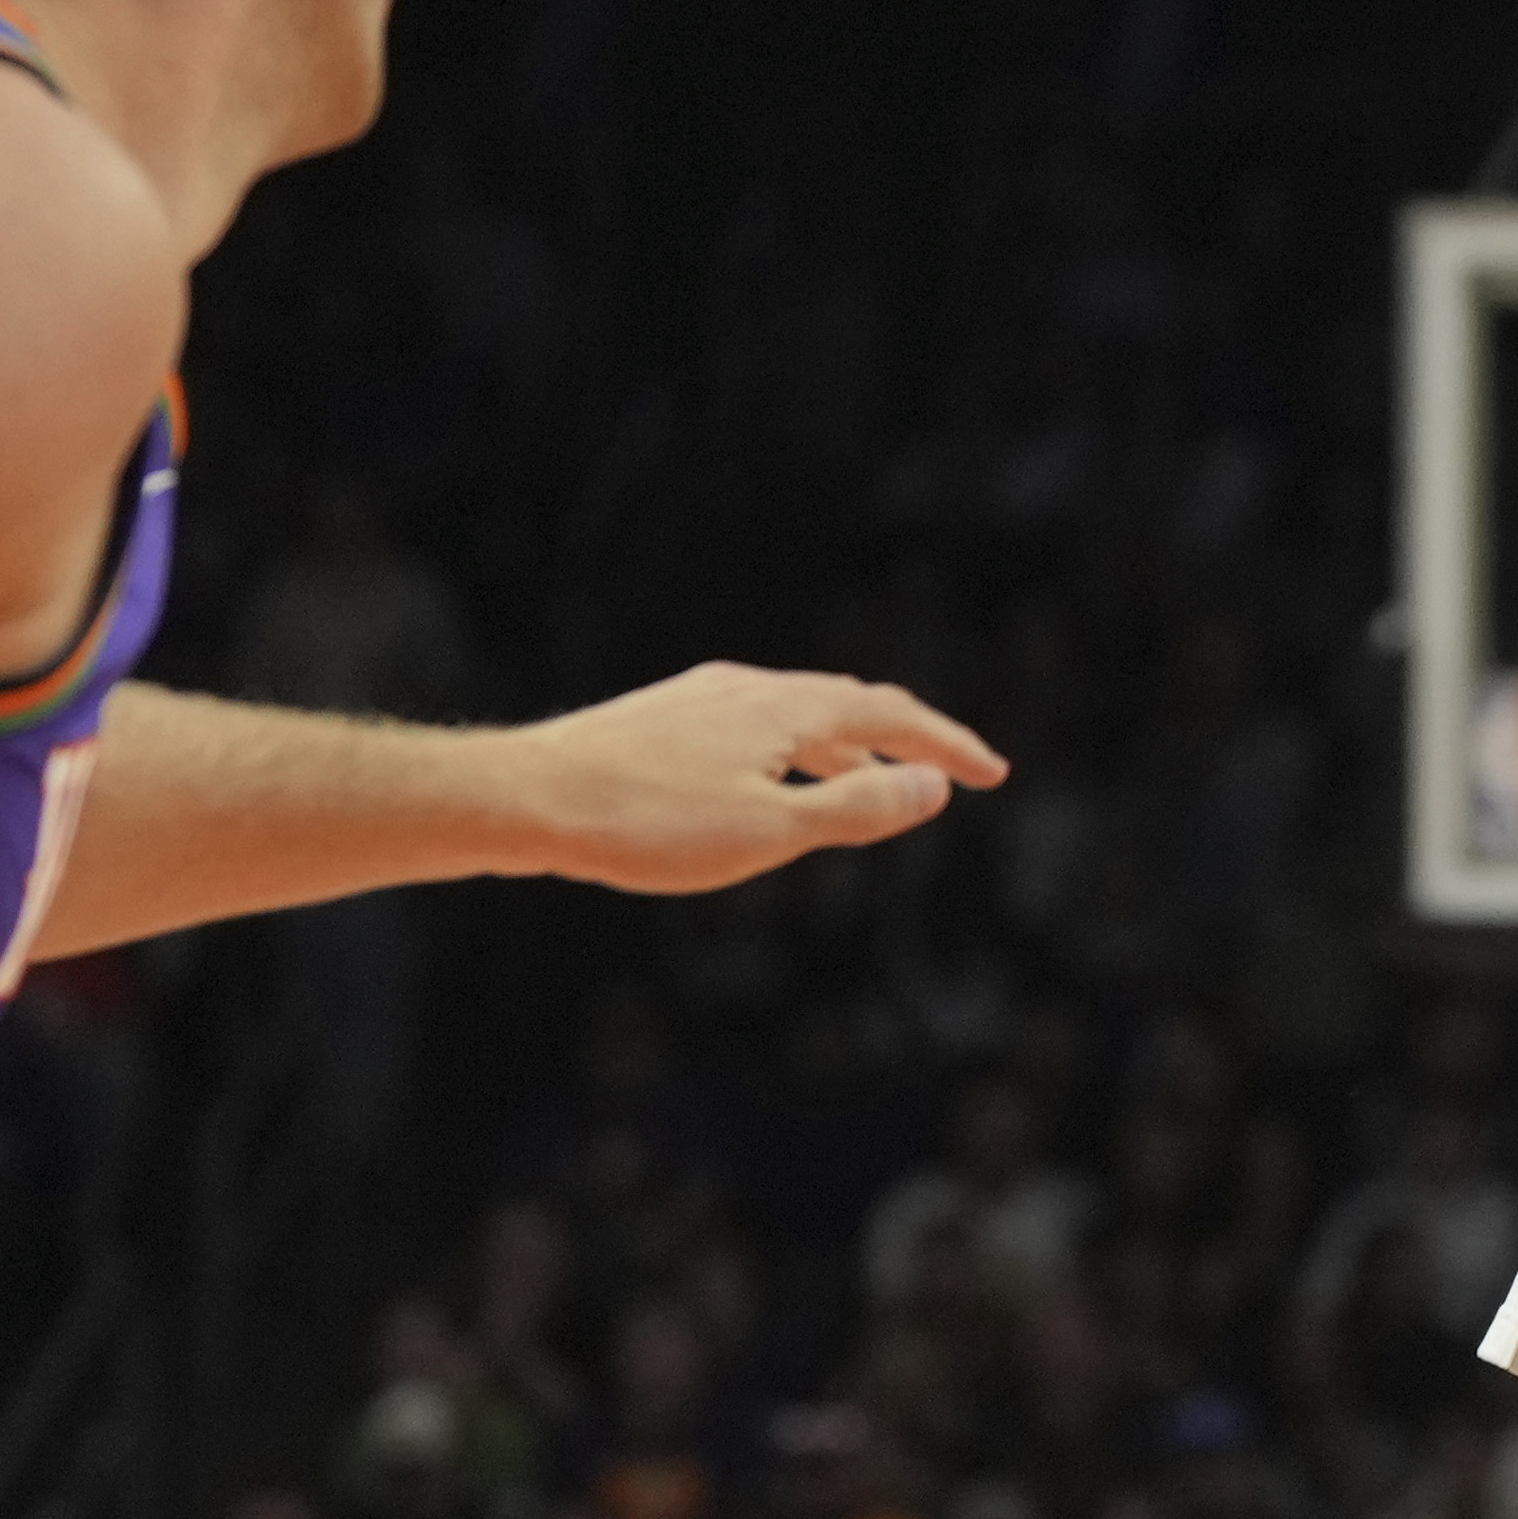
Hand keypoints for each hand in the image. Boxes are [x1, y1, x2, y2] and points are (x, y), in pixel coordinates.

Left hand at [508, 660, 1003, 892]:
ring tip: (872, 780)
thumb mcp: (769, 831)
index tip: (992, 775)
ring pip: (797, 714)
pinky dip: (795, 751)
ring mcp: (700, 697)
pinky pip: (755, 725)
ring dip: (848, 745)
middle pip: (848, 702)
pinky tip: (771, 784)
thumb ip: (857, 807)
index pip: (890, 714)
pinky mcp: (661, 718)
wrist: (525, 798)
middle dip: (907, 737)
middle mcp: (747, 687)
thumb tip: (933, 786)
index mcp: (784, 708)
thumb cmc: (646, 823)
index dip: (948, 745)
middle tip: (950, 772)